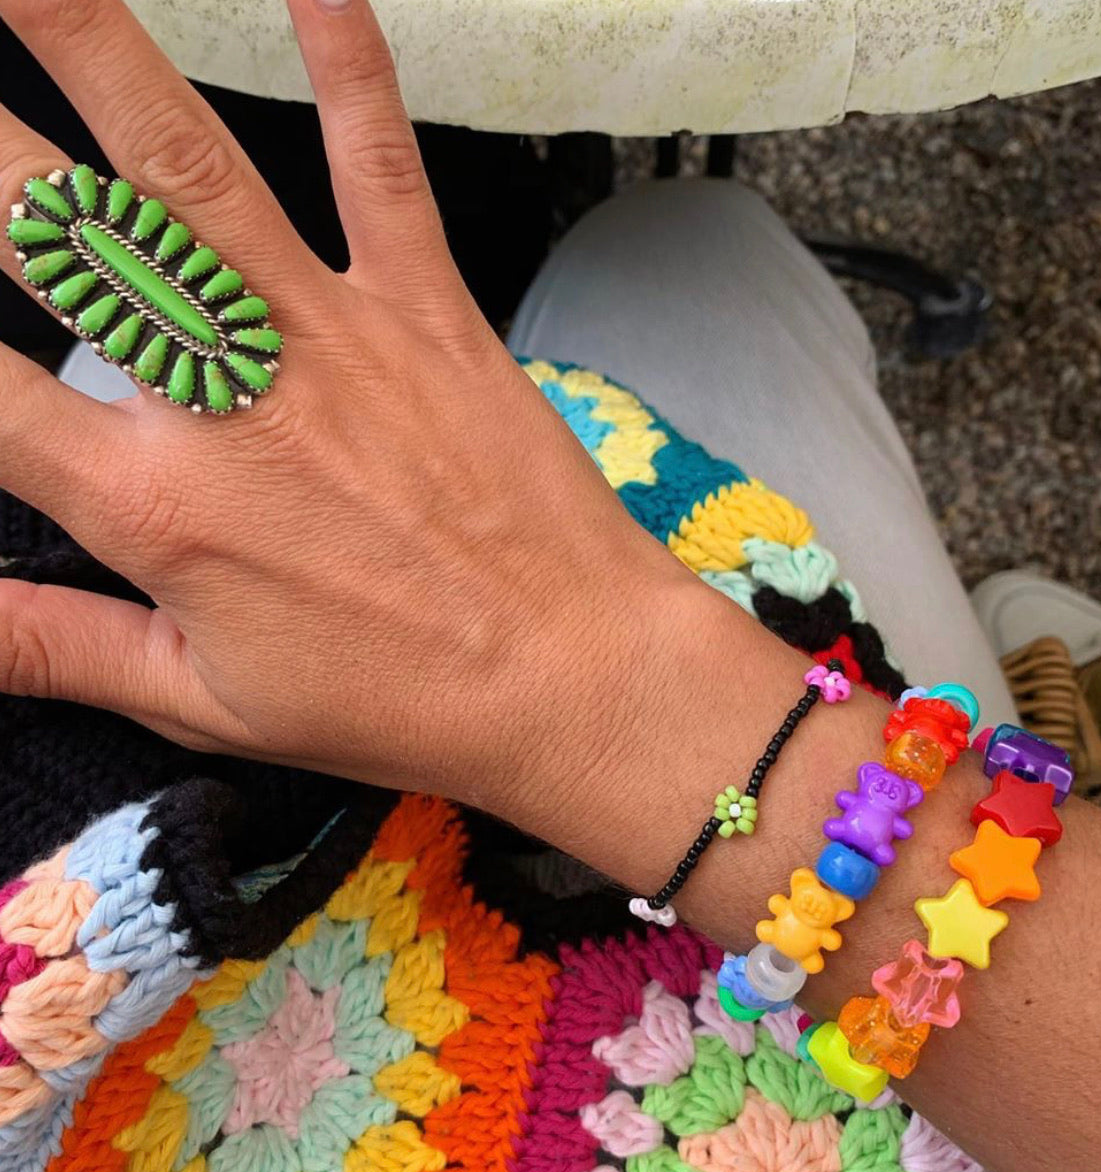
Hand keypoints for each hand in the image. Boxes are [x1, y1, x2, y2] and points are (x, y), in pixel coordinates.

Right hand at [0, 0, 699, 801]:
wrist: (572, 674)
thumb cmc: (401, 701)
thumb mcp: (211, 700)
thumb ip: (57, 648)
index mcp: (157, 507)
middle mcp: (226, 399)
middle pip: (52, 235)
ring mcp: (330, 337)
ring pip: (188, 166)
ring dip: (94, 44)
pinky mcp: (428, 310)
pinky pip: (379, 165)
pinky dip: (351, 65)